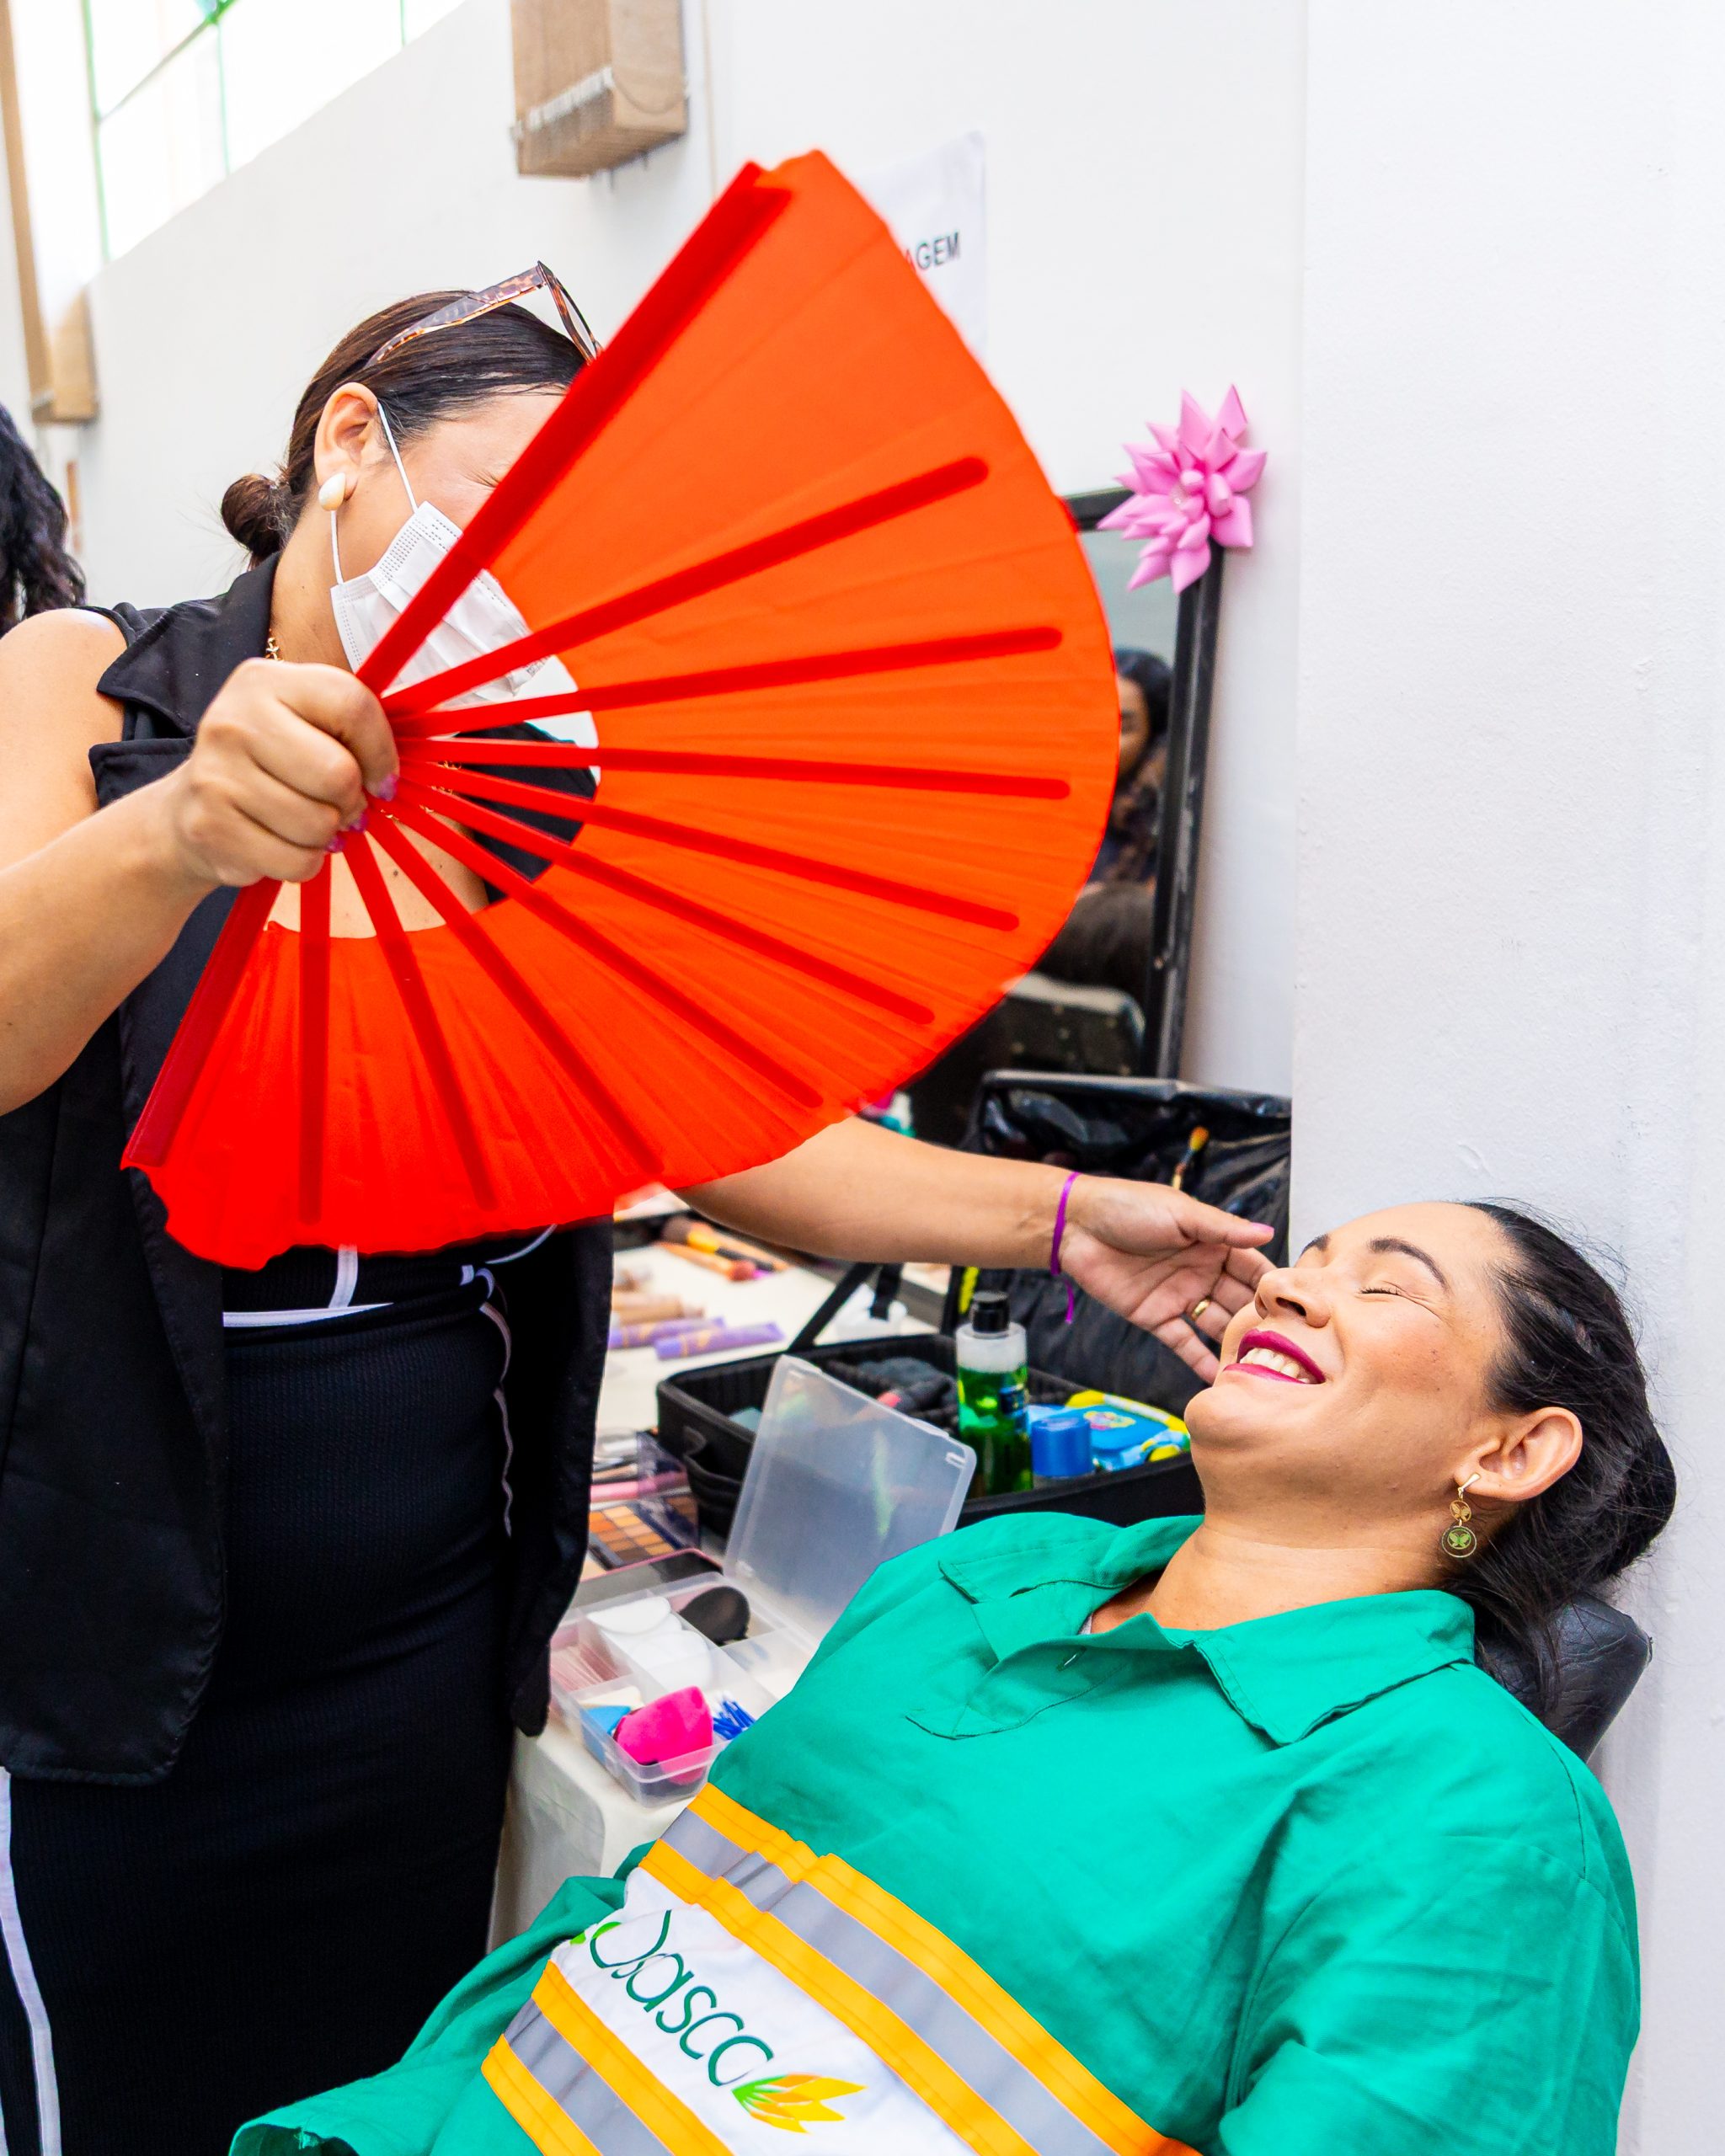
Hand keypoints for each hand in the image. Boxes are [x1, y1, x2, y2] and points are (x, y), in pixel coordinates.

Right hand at [154, 658, 396, 890]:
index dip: (382, 751)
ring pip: (318, 825)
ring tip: (303, 823)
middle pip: (338, 774)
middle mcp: (233, 719)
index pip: (352, 705)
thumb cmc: (269, 764)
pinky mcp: (209, 826)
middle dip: (352, 801)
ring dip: (326, 835)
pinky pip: (296, 861)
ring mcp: (215, 773)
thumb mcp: (304, 724)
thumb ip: (349, 731)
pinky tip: (280, 842)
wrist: (190, 805)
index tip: (380, 778)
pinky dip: (304, 862)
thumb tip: (388, 779)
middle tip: (338, 805)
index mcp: (264, 681)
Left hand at [1059, 1179, 1271, 1381]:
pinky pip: (1182, 1342)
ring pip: (1215, 1324)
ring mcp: (1179, 1296)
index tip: (1300, 1310)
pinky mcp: (1154, 1316)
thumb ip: (1223, 1229)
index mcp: (1212, 1243)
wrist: (1075, 1226)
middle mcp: (1202, 1271)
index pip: (1253, 1268)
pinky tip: (1220, 1378)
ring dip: (1235, 1343)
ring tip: (1261, 1368)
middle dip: (1260, 1321)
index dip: (1273, 1287)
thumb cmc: (1129, 1207)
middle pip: (1239, 1300)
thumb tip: (1268, 1233)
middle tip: (1287, 1349)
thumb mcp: (1181, 1214)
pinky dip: (1199, 1360)